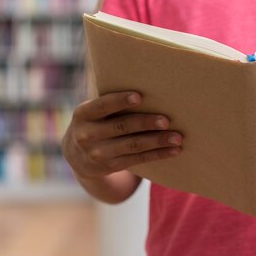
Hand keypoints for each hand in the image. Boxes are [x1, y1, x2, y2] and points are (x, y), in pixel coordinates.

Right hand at [62, 91, 183, 179]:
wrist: (77, 156)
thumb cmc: (96, 122)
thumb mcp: (94, 112)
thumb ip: (111, 103)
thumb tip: (150, 89)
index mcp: (83, 114)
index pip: (102, 105)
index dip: (120, 101)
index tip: (140, 97)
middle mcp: (88, 134)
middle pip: (122, 127)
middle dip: (146, 123)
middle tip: (167, 120)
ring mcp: (98, 153)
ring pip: (133, 145)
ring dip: (158, 141)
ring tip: (178, 137)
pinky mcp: (111, 166)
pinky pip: (138, 159)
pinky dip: (158, 154)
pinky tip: (174, 150)